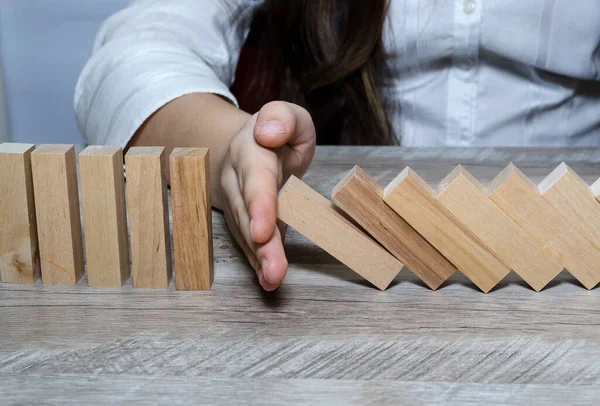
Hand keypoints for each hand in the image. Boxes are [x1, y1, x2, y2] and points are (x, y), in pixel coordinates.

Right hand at [220, 101, 315, 290]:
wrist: (247, 147)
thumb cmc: (275, 133)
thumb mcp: (287, 116)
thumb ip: (283, 118)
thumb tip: (269, 134)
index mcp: (249, 152)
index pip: (255, 179)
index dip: (259, 205)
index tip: (262, 230)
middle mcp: (237, 181)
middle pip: (247, 214)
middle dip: (260, 244)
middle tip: (273, 270)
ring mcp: (238, 204)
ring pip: (246, 234)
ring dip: (259, 259)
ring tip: (273, 280)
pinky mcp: (244, 222)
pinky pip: (249, 243)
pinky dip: (257, 262)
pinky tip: (268, 280)